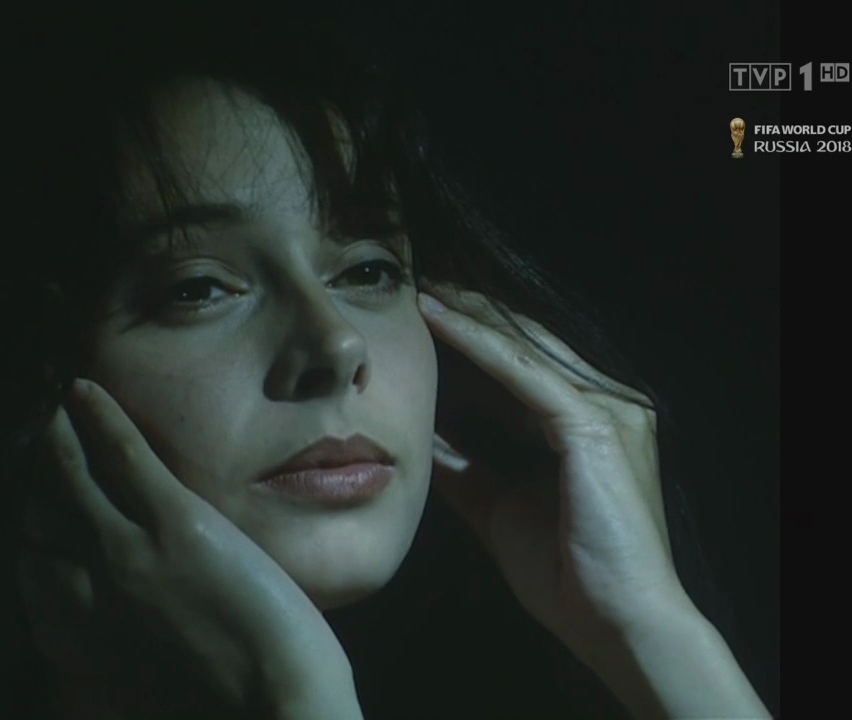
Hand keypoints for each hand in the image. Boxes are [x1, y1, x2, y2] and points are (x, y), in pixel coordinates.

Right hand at [14, 379, 361, 719]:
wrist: (279, 708)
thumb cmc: (222, 699)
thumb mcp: (140, 673)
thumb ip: (110, 632)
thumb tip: (104, 602)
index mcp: (75, 633)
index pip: (25, 562)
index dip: (24, 523)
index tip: (27, 499)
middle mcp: (85, 588)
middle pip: (33, 512)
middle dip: (27, 470)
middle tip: (23, 432)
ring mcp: (126, 551)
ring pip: (67, 475)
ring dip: (50, 430)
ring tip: (43, 400)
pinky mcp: (175, 524)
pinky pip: (122, 457)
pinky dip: (98, 418)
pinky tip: (81, 389)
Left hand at [418, 284, 682, 646]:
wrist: (613, 621)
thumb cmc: (565, 572)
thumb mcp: (499, 504)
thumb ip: (466, 465)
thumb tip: (422, 438)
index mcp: (587, 423)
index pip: (523, 364)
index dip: (475, 335)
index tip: (424, 314)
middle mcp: (604, 403)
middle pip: (525, 342)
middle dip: (472, 310)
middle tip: (420, 280)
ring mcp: (605, 409)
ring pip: (521, 346)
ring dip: (468, 313)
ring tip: (421, 287)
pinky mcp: (593, 423)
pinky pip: (522, 371)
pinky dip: (476, 341)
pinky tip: (438, 317)